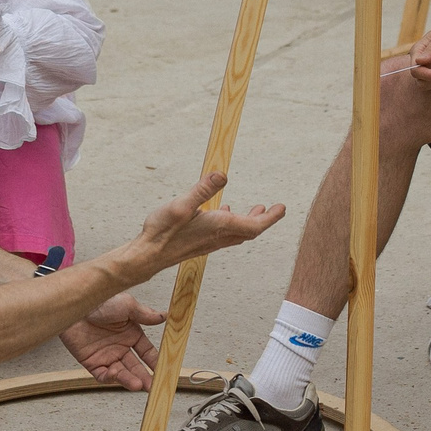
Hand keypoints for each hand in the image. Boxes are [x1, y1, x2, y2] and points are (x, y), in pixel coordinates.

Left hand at [60, 291, 165, 387]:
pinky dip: (110, 377)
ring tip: (138, 385)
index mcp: (131, 334)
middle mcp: (120, 346)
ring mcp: (106, 355)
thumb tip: (164, 316)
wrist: (76, 306)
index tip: (164, 370)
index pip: (147, 352)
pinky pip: (103, 375)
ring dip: (130, 380)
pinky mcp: (92, 362)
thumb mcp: (127, 305)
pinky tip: (116, 374)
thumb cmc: (99, 301)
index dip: (155, 362)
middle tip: (152, 385)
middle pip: (136, 366)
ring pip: (121, 373)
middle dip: (145, 377)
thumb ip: (146, 315)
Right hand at [125, 174, 284, 278]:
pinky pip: (225, 235)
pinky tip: (224, 214)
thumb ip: (203, 189)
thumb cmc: (162, 232)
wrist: (148, 256)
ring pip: (239, 233)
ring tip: (257, 210)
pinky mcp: (200, 243)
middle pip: (250, 231)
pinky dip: (234, 224)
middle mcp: (218, 237)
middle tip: (275, 209)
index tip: (282, 208)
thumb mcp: (181, 205)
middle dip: (265, 220)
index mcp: (218, 227)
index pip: (254, 225)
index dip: (271, 218)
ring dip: (250, 222)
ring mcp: (209, 242)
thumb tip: (223, 174)